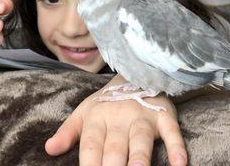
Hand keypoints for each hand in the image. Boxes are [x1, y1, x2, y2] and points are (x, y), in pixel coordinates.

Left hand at [45, 74, 186, 165]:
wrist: (135, 72)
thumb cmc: (108, 100)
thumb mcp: (85, 111)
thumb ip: (69, 131)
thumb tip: (49, 149)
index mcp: (98, 117)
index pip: (90, 146)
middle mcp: (120, 117)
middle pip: (114, 147)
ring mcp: (143, 116)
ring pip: (141, 139)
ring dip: (139, 158)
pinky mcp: (163, 115)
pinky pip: (171, 131)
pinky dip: (177, 146)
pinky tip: (180, 164)